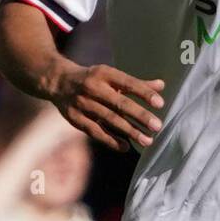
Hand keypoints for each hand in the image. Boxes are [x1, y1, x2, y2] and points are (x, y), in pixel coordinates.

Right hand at [49, 62, 165, 151]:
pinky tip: (126, 147)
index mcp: (104, 73)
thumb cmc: (94, 79)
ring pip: (109, 119)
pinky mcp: (75, 118)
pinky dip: (111, 140)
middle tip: (157, 126)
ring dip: (130, 131)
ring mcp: (82, 103)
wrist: (58, 81)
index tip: (160, 103)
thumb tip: (161, 85)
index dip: (143, 93)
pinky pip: (95, 131)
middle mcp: (92, 87)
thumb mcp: (112, 76)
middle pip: (119, 103)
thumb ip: (136, 84)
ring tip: (147, 140)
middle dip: (140, 115)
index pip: (127, 83)